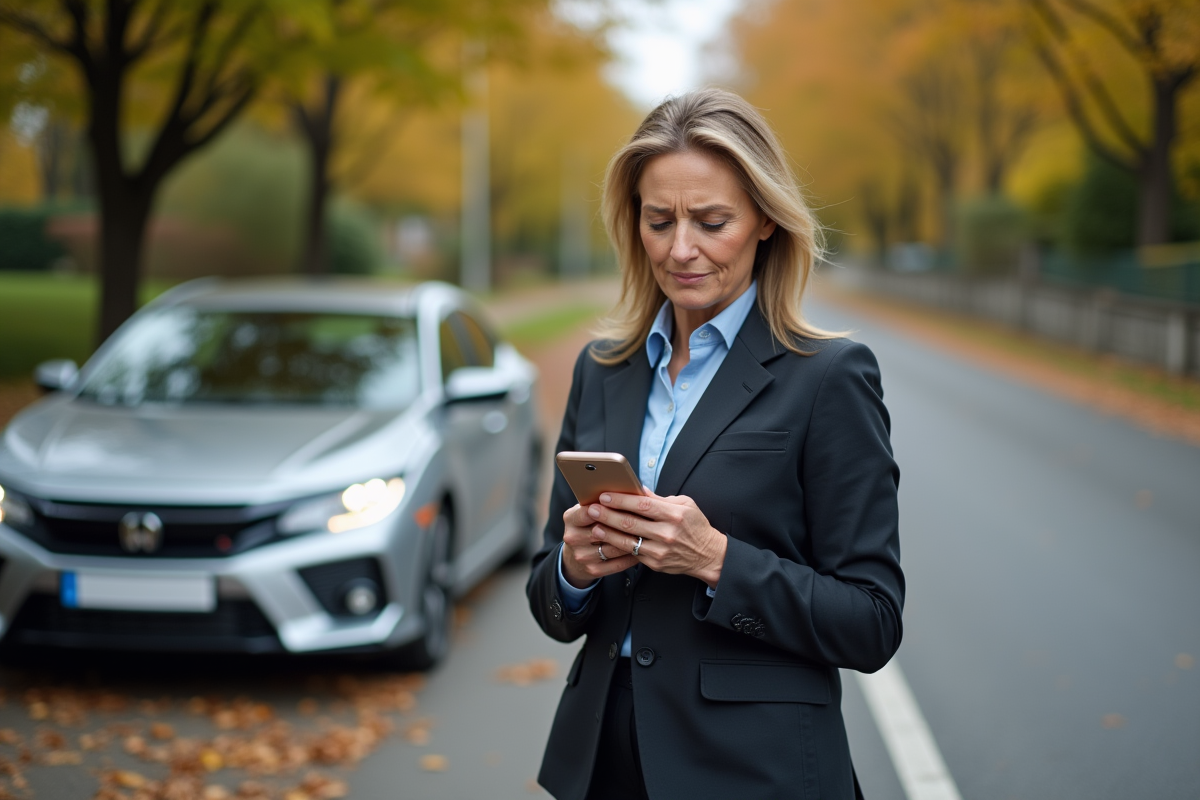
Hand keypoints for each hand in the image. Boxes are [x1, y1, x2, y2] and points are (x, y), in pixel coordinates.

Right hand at [560, 503, 639, 588]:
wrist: (575, 556)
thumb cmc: (588, 525)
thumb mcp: (588, 510)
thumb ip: (603, 502)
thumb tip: (630, 490)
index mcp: (570, 519)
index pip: (588, 511)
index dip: (607, 508)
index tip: (625, 504)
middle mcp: (573, 537)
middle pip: (602, 531)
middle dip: (624, 525)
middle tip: (644, 520)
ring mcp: (582, 556)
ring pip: (613, 548)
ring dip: (631, 541)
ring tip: (647, 535)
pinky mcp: (592, 570)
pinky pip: (618, 564)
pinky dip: (631, 556)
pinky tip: (642, 550)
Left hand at [585, 490, 726, 588]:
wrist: (708, 555)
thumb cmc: (696, 526)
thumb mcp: (685, 505)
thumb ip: (660, 498)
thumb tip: (638, 488)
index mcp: (674, 515)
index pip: (642, 505)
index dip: (621, 499)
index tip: (605, 495)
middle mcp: (667, 533)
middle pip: (630, 522)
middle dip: (607, 515)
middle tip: (592, 508)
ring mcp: (660, 550)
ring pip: (627, 541)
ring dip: (608, 533)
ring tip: (594, 525)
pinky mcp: (655, 564)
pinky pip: (632, 553)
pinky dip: (618, 546)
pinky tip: (607, 540)